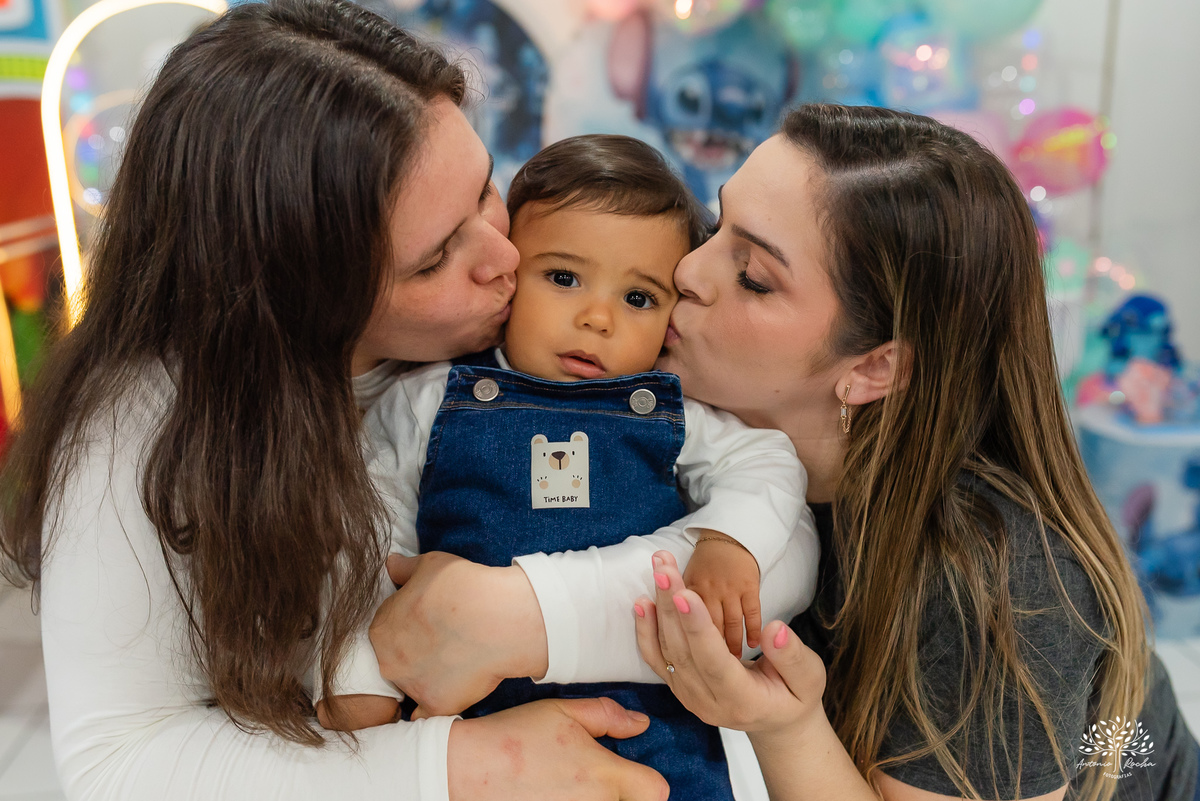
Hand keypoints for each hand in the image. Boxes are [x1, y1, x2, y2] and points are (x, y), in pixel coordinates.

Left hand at [369, 551, 548, 715]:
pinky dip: (433, 707)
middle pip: (395, 658)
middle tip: (441, 640)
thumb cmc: (464, 586)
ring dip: (425, 677)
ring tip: (454, 661)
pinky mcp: (436, 705)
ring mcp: (411, 687)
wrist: (499, 619)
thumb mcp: (430, 565)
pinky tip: (447, 694)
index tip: (428, 620)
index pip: (387, 629)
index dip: (408, 623)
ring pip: (411, 684)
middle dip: (413, 651)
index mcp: (380, 628)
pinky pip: (426, 714)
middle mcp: (388, 661)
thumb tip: (390, 564)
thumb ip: (404, 568)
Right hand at [448, 697, 668, 800]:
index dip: (647, 781)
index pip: (656, 791)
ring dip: (592, 800)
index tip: (632, 774)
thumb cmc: (514, 737)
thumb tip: (642, 725)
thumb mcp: (562, 712)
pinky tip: (549, 795)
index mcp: (602, 776)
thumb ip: (608, 716)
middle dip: (618, 793)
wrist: (464, 770)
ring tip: (563, 785)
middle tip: (588, 778)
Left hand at [634, 550, 826, 734]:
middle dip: (673, 605)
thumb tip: (774, 629)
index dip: (698, 629)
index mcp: (743, 701)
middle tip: (666, 568)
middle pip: (684, 652)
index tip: (686, 594)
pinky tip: (642, 603)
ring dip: (660, 607)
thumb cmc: (794, 696)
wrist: (776, 721)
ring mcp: (690, 698)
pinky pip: (657, 658)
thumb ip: (793, 656)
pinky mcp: (680, 687)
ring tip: (659, 569)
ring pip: (667, 651)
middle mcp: (708, 703)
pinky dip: (646, 630)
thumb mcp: (809, 679)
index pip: (715, 663)